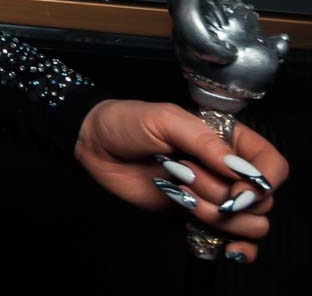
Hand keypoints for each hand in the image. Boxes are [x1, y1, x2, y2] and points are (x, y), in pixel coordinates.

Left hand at [75, 99, 288, 263]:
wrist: (94, 146)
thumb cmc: (126, 122)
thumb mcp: (164, 119)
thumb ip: (204, 142)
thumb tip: (239, 169)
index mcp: (228, 140)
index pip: (272, 165)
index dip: (263, 180)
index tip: (237, 183)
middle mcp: (227, 170)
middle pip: (261, 200)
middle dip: (224, 194)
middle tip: (185, 175)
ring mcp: (214, 196)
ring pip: (248, 223)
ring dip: (215, 214)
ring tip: (180, 193)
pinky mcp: (197, 216)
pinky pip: (233, 240)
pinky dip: (237, 248)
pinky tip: (225, 248)